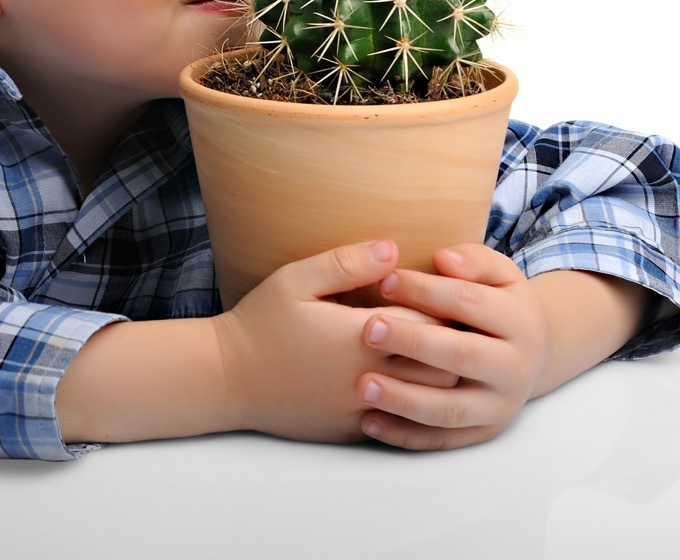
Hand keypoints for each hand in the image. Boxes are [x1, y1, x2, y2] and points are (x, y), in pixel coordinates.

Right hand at [212, 240, 444, 443]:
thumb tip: (393, 248)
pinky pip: (403, 423)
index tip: (443, 290)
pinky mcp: (354, 430)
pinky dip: (416, 403)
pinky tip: (409, 380)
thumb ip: (347, 262)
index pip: (432, 324)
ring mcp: (363, 410)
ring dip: (438, 376)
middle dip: (452, 344)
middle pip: (443, 368)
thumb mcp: (297, 280)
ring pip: (429, 402)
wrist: (228, 378)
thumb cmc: (262, 322)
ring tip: (437, 349)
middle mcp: (369, 379)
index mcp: (360, 337)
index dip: (444, 306)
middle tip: (451, 321)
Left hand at [358, 244, 548, 450]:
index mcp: (519, 322)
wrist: (532, 353)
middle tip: (369, 329)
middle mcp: (515, 368)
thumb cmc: (498, 302)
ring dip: (404, 399)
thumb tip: (442, 259)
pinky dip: (405, 435)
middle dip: (413, 342)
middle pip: (461, 355)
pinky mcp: (483, 433)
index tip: (386, 280)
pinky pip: (442, 439)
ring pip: (450, 408)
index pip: (469, 303)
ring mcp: (500, 406)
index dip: (427, 291)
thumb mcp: (499, 273)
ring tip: (363, 385)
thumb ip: (473, 261)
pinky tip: (369, 422)